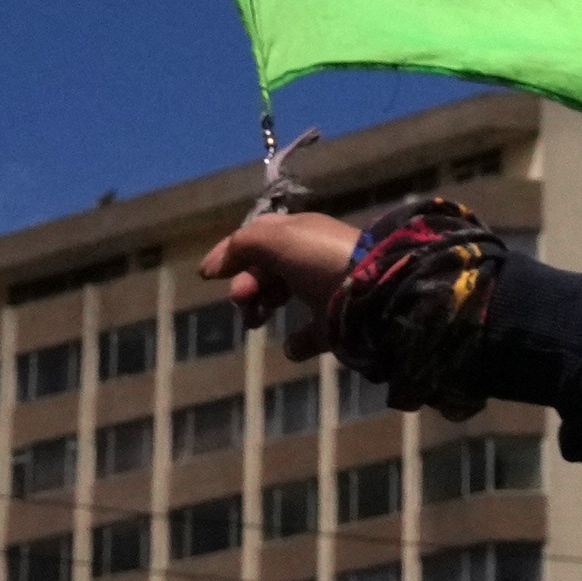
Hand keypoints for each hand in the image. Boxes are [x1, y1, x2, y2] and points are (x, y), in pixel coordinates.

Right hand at [199, 211, 359, 359]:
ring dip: (262, 307)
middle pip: (268, 269)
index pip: (259, 238)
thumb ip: (242, 245)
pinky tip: (292, 346)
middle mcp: (312, 259)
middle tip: (241, 298)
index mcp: (300, 234)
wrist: (372, 291)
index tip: (208, 275)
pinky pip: (312, 334)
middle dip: (247, 281)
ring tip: (253, 321)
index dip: (231, 253)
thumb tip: (216, 265)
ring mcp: (326, 291)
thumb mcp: (276, 239)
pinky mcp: (337, 324)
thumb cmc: (319, 258)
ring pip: (284, 297)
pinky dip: (298, 342)